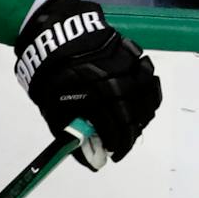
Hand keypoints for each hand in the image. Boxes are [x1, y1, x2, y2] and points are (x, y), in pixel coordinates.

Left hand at [13, 0, 161, 163]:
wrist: (52, 37)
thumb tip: (90, 161)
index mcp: (92, 98)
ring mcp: (125, 64)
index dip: (119, 144)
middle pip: (134, 112)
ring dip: (144, 110)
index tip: (117, 153)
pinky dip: (147, 86)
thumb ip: (73, 134)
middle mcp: (113, 81)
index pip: (115, 127)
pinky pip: (147, 71)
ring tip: (136, 120)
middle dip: (132, 131)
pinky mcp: (131, 50)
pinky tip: (140, 95)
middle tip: (126, 140)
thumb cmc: (50, 78)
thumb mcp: (52, 110)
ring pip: (147, 91)